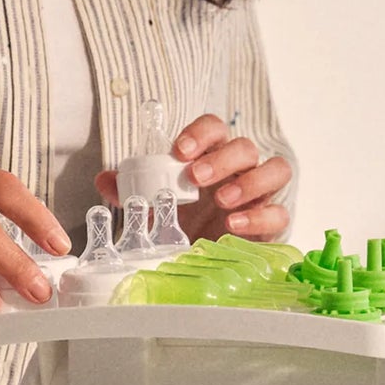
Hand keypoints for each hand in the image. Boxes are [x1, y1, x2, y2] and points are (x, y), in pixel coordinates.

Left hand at [94, 113, 291, 242]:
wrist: (207, 257)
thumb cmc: (185, 221)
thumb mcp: (155, 206)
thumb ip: (131, 191)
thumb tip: (105, 180)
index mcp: (212, 155)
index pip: (215, 128)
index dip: (200, 133)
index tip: (179, 150)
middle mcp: (241, 169)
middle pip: (245, 147)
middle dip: (222, 158)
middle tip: (196, 177)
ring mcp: (260, 193)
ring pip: (275, 169)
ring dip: (249, 181)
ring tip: (223, 200)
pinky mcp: (272, 222)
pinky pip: (279, 212)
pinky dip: (260, 216)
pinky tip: (235, 225)